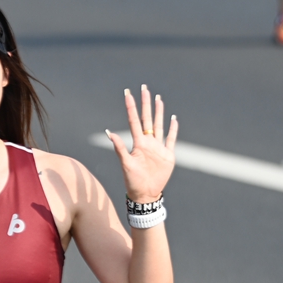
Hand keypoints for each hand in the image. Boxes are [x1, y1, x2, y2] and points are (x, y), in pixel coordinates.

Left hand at [106, 85, 177, 205]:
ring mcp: (158, 147)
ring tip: (158, 99)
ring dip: (159, 112)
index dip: (131, 107)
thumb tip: (109, 132)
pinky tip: (173, 119)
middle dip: (146, 103)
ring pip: (158, 125)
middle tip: (144, 88)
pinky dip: (173, 129)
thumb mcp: (125, 164)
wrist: (146, 194)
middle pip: (147, 118)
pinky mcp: (168, 155)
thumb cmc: (132, 181)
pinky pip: (171, 139)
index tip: (127, 93)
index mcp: (138, 143)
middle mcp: (148, 142)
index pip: (134, 121)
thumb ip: (119, 148)